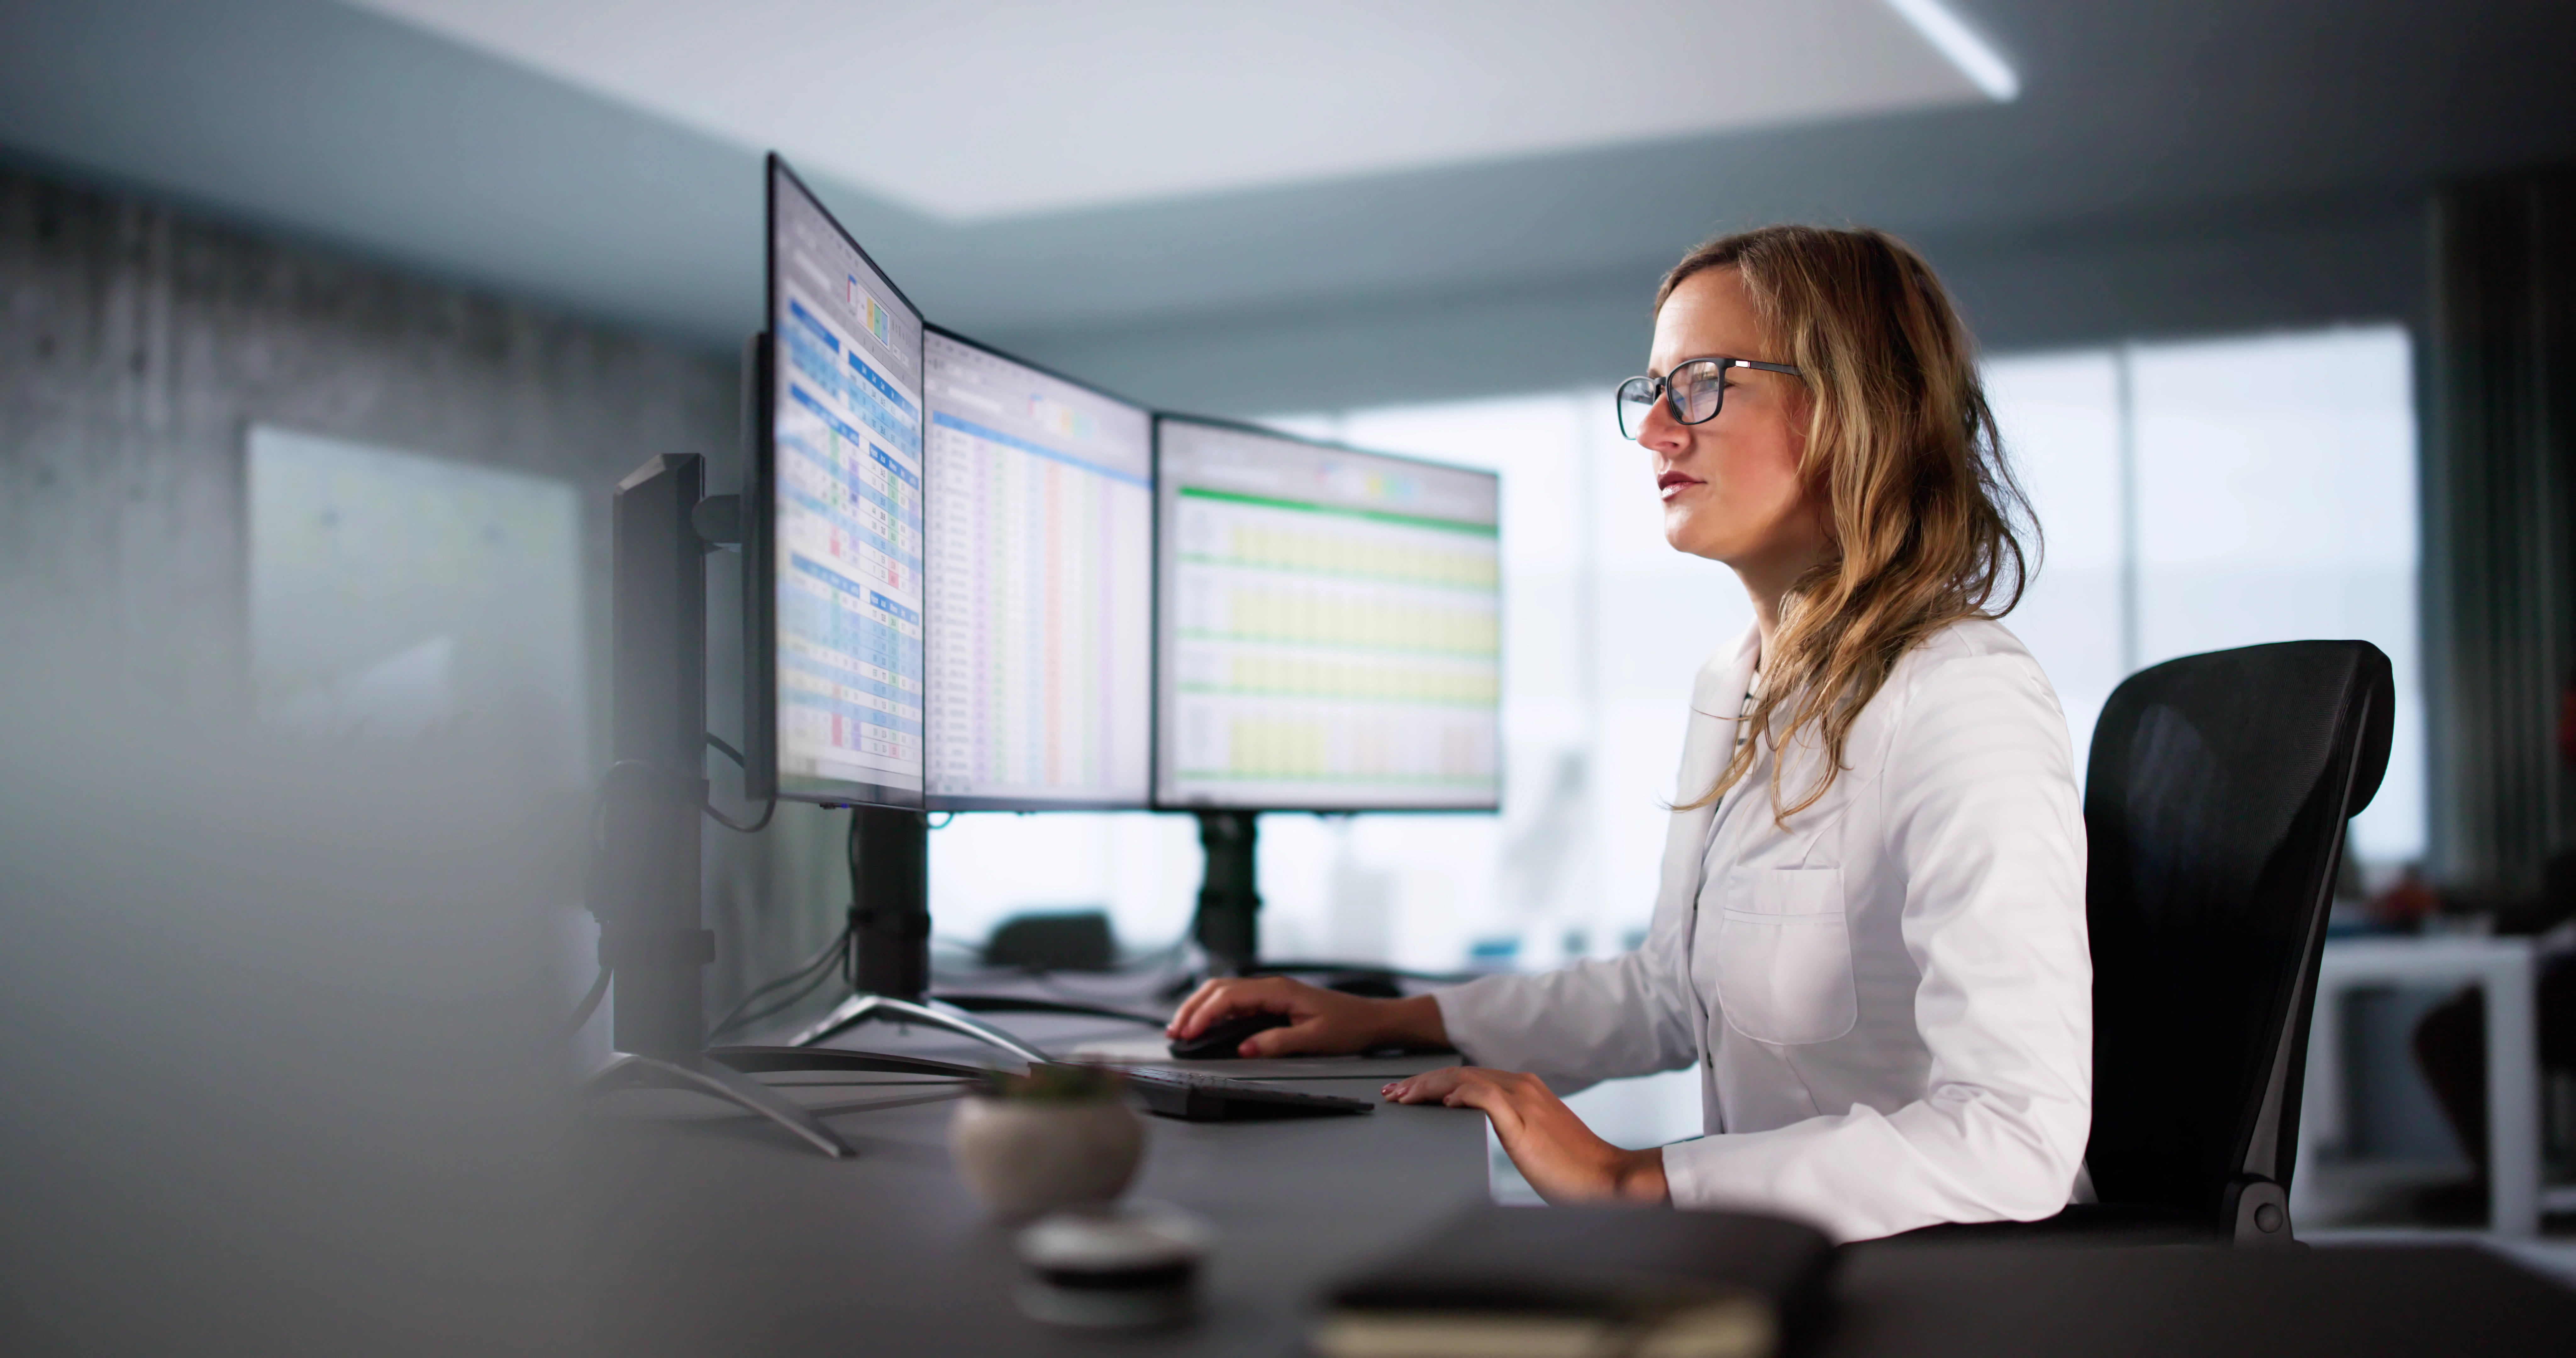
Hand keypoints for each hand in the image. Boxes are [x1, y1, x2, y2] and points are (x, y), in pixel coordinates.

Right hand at [1164, 975, 1445, 1057]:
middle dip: (1193, 1007)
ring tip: (1182, 1027)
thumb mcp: (1315, 1039)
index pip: (1230, 996)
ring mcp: (1272, 992)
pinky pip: (1237, 1001)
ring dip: (1201, 1007)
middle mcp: (1272, 986)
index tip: (1188, 1032)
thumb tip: (1244, 1048)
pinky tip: (1207, 1024)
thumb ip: (1277, 1042)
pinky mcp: (1274, 1001)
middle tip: (1174, 1031)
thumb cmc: (1349, 1027)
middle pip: (1220, 989)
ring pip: (1225, 992)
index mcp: (1279, 990)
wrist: (1373, 1020)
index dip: (1204, 1014)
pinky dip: (1216, 1010)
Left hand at [1382, 1067, 1668, 1204]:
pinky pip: (1488, 1097)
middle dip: (1421, 1082)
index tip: (1408, 1094)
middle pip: (1459, 1074)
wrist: (1603, 1176)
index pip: (1467, 1076)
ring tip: (1405, 1097)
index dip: (1433, 1082)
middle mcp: (1522, 1087)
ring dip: (1429, 1087)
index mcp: (1523, 1088)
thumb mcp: (1530, 1136)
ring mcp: (1524, 1101)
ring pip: (1466, 1080)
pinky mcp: (1525, 1121)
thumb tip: (1473, 1121)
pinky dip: (1462, 1095)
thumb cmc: (1569, 1166)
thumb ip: (1506, 1122)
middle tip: (1394, 1095)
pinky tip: (1444, 1102)